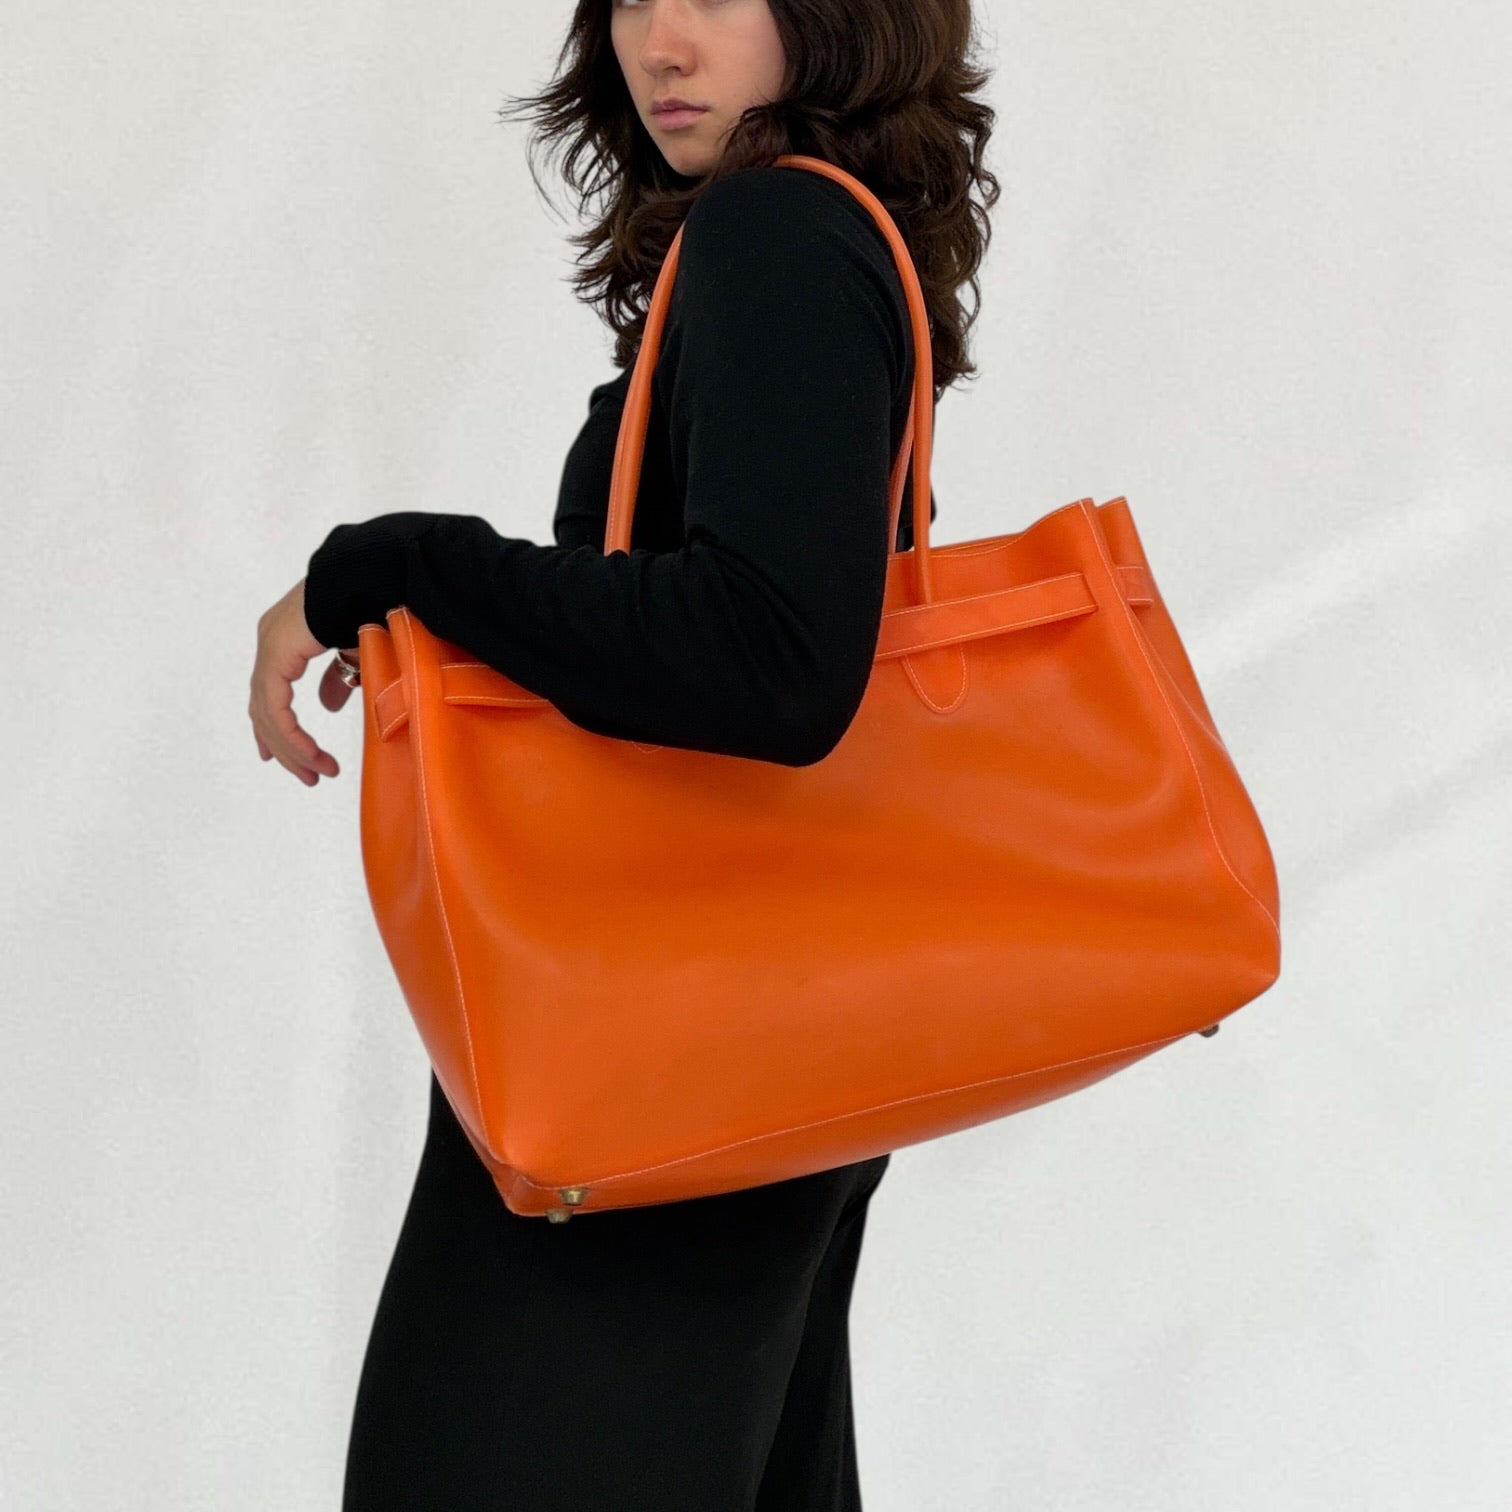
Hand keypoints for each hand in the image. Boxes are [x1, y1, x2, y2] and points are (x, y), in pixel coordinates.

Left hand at [249, 577, 358, 785]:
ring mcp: (270, 646)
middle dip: (285, 747)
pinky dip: (290, 733)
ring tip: (317, 773)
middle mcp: (271, 641)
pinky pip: (274, 705)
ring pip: (267, 712)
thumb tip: (326, 706)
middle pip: (264, 708)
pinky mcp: (276, 653)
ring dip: (292, 748)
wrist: (372, 579)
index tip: (282, 758)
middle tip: (307, 776)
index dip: (274, 729)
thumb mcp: (354, 652)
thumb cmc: (372, 606)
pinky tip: (309, 752)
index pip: (269, 693)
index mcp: (285, 639)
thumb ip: (336, 679)